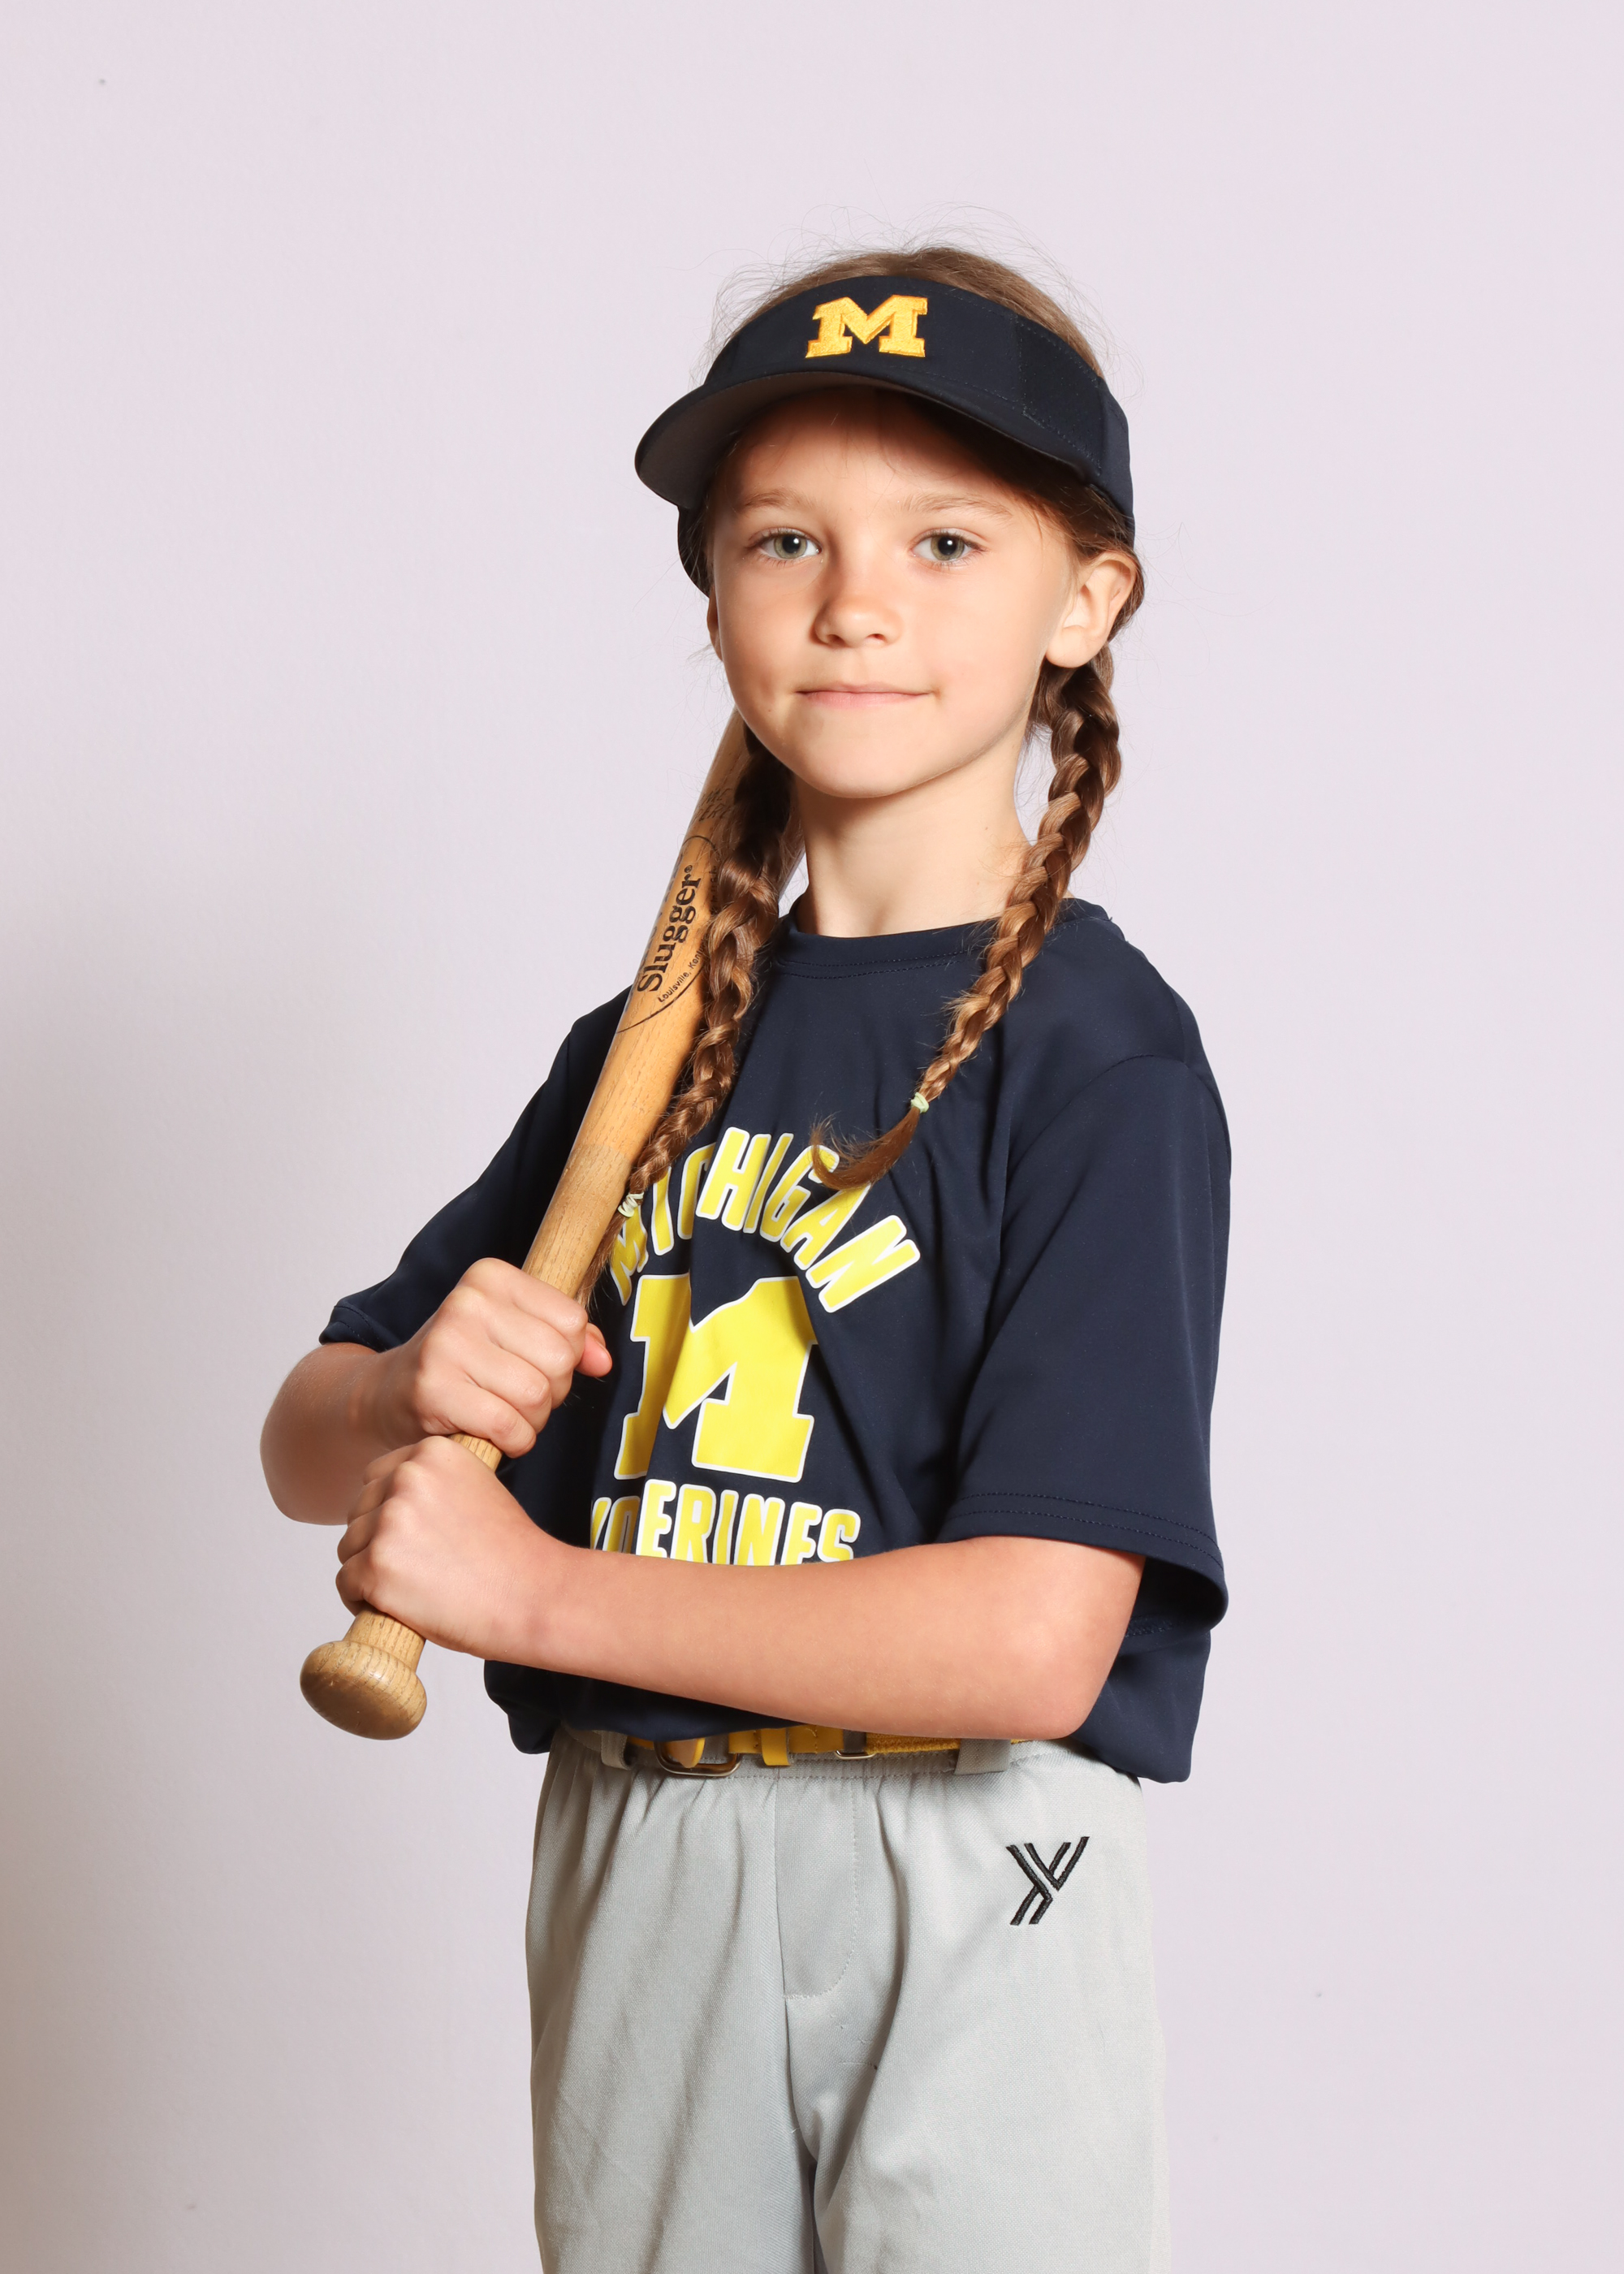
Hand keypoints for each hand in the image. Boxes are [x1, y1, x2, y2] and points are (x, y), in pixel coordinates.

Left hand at [336, 1436, 558, 1661]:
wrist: (534, 1595)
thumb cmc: (512, 1554)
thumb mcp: (478, 1490)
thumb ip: (437, 1484)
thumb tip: (395, 1503)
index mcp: (432, 1453)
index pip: (377, 1479)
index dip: (390, 1512)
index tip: (416, 1538)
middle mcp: (406, 1478)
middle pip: (359, 1513)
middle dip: (377, 1541)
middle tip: (417, 1568)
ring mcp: (389, 1522)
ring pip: (349, 1548)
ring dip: (369, 1571)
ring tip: (411, 1589)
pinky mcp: (377, 1566)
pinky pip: (346, 1583)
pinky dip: (363, 1600)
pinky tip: (396, 1607)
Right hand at [368, 1258, 612, 1459]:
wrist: (389, 1395)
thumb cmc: (462, 1364)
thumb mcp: (514, 1334)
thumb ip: (568, 1338)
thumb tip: (603, 1360)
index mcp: (491, 1277)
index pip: (572, 1321)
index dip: (567, 1356)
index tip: (535, 1363)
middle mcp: (466, 1302)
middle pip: (558, 1360)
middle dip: (552, 1391)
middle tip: (518, 1395)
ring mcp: (446, 1345)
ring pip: (537, 1396)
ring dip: (532, 1420)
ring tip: (503, 1412)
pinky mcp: (434, 1391)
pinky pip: (510, 1427)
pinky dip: (513, 1440)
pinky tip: (491, 1432)